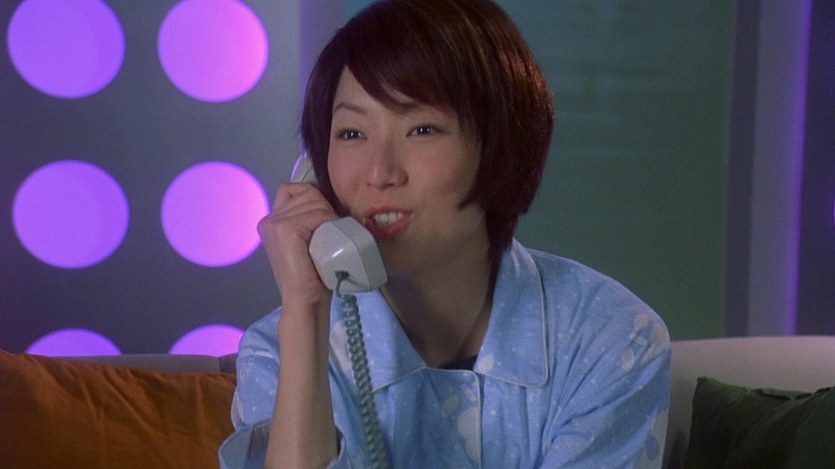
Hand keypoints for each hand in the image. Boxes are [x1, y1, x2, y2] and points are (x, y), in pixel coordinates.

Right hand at [258, 182, 334, 309]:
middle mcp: (269, 219)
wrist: (303, 300)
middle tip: (328, 234)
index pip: (295, 189)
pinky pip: (317, 214)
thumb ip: (306, 221)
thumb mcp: (305, 241)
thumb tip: (325, 202)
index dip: (314, 199)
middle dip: (324, 208)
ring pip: (315, 202)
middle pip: (307, 193)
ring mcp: (275, 223)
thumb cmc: (311, 274)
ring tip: (327, 241)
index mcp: (270, 221)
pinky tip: (326, 242)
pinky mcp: (285, 229)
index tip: (323, 221)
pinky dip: (328, 225)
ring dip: (329, 218)